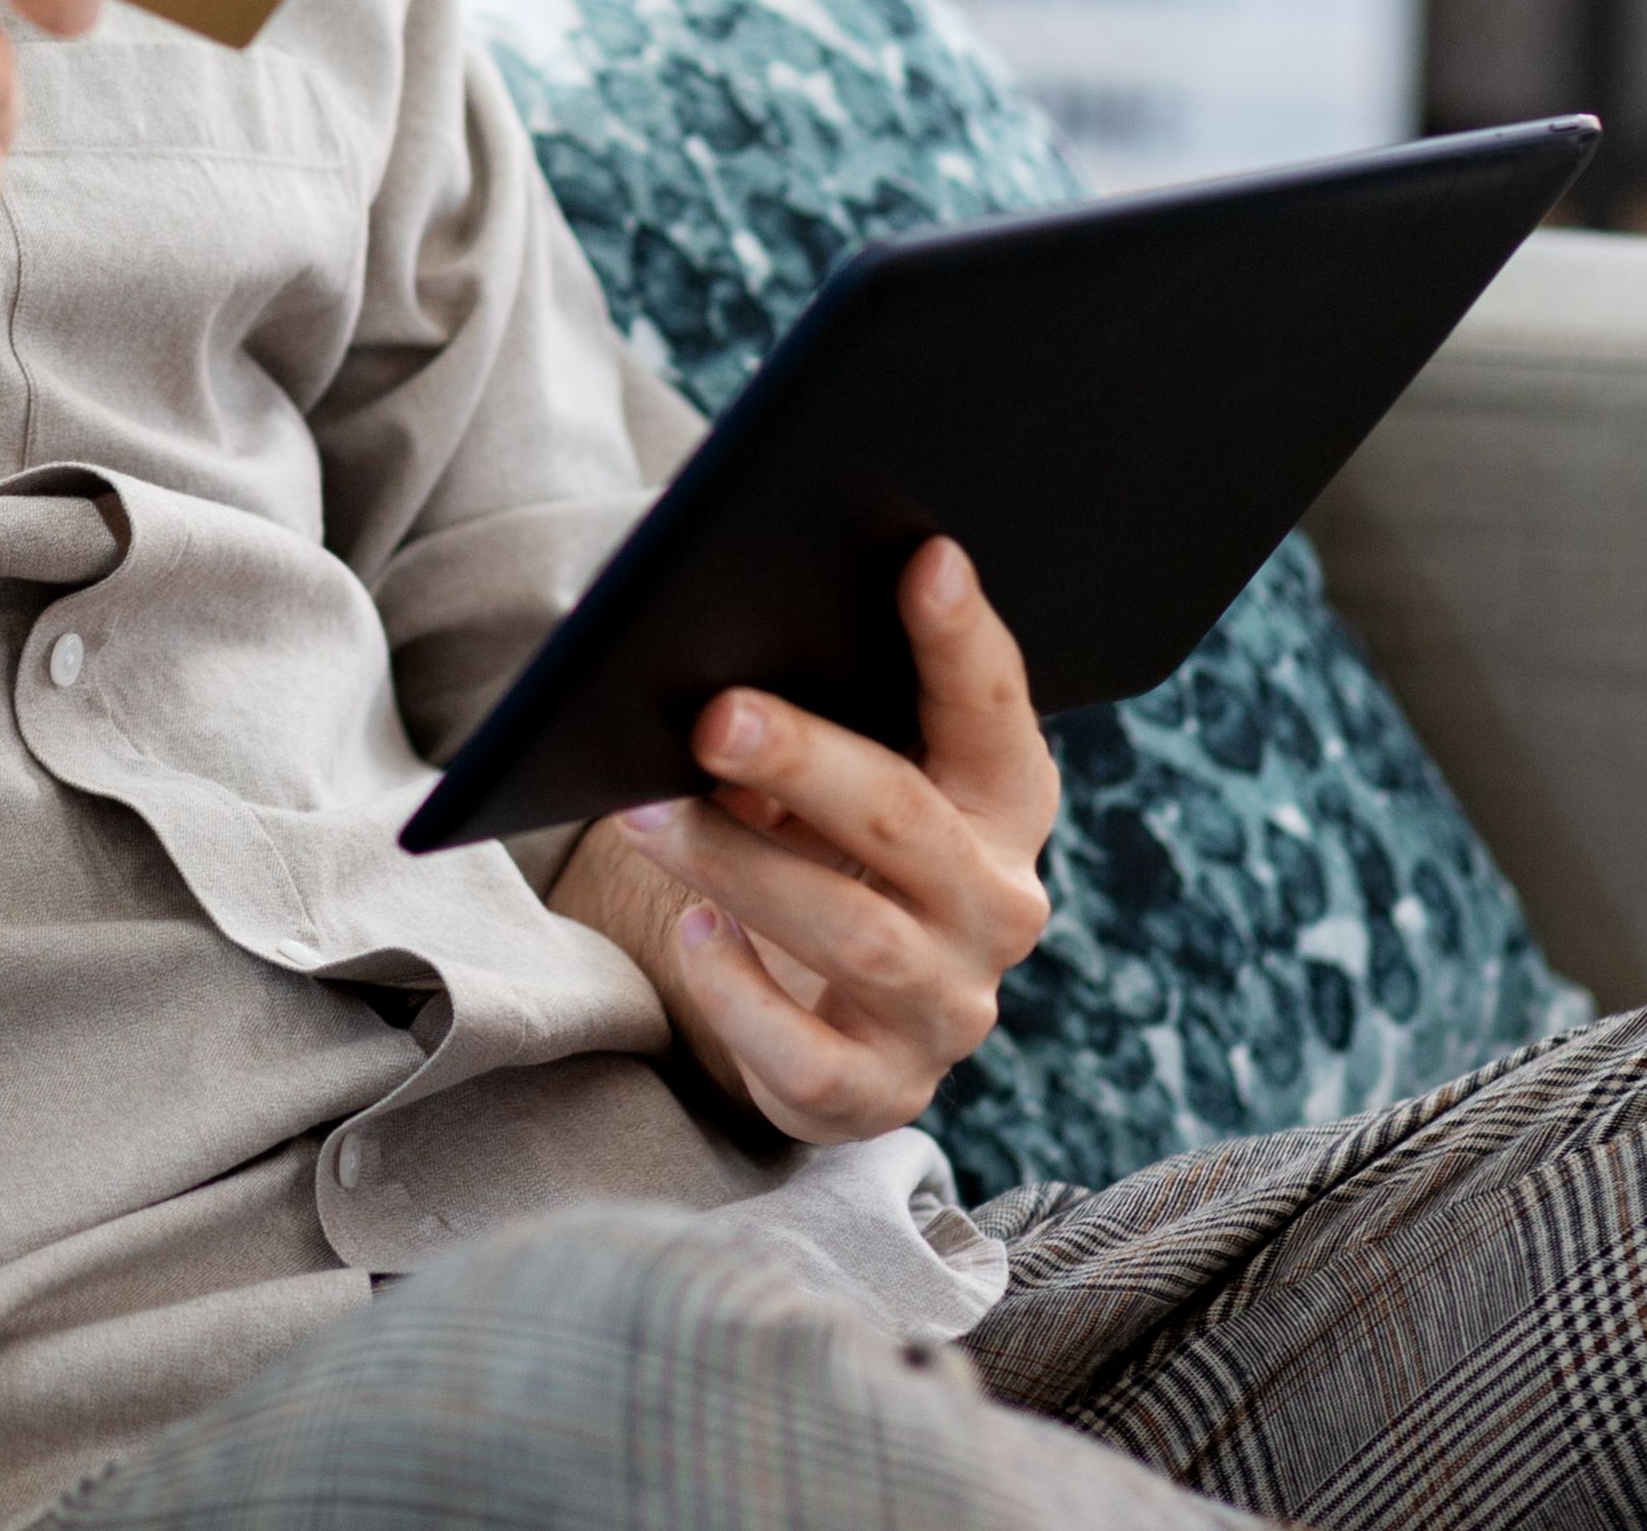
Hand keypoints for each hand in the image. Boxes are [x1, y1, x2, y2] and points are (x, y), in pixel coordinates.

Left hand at [557, 537, 1060, 1144]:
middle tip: (711, 715)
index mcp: (1001, 802)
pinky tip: (693, 934)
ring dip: (736, 865)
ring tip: (645, 814)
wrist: (828, 1016)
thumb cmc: (824, 852)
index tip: (925, 557)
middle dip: (805, 761)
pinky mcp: (881, 1090)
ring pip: (849, 934)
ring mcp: (947, 1007)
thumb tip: (715, 688)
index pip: (994, 712)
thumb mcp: (834, 781)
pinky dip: (736, 992)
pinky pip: (807, 1054)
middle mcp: (997, 905)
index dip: (963, 638)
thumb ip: (812, 727)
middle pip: (905, 821)